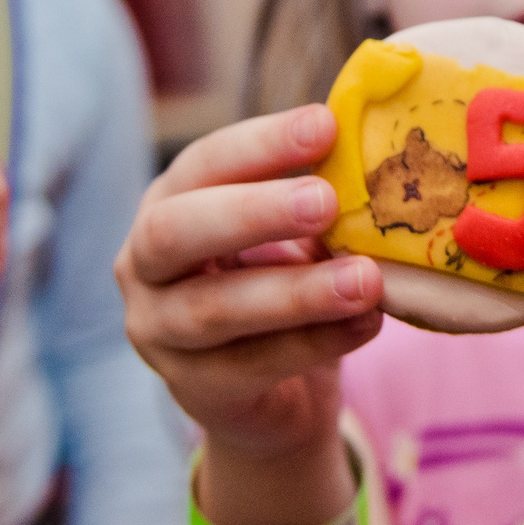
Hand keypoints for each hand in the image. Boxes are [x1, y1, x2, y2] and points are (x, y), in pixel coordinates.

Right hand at [114, 106, 382, 468]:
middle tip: (326, 201)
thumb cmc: (280, 287)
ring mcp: (159, 333)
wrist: (272, 399)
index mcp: (168, 204)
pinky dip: (316, 342)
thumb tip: (380, 160)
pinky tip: (366, 323)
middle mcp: (143, 265)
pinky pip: (253, 365)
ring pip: (214, 308)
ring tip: (366, 279)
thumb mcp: (291, 237)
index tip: (326, 125)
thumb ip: (317, 204)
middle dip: (253, 212)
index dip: (260, 144)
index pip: (202, 164)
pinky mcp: (194, 390)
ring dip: (296, 291)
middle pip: (176, 231)